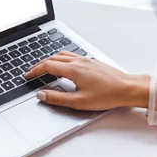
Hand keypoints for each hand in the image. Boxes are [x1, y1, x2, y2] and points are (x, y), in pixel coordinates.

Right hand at [24, 51, 150, 110]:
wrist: (128, 88)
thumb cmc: (108, 95)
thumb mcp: (79, 102)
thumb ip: (58, 98)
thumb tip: (42, 94)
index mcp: (74, 70)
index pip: (48, 66)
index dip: (35, 70)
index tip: (27, 75)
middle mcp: (79, 61)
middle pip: (53, 58)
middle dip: (40, 64)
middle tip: (32, 72)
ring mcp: (86, 60)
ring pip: (62, 55)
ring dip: (50, 59)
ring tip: (44, 67)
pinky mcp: (92, 62)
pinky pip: (71, 56)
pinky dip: (61, 59)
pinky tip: (63, 66)